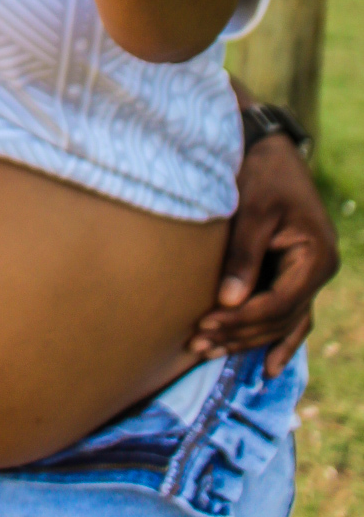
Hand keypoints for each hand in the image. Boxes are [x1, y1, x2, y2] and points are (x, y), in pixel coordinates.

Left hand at [190, 129, 339, 374]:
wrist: (269, 148)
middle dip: (238, 334)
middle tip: (197, 344)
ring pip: (281, 321)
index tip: (205, 324)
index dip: (242, 319)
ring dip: (246, 339)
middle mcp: (319, 272)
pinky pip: (290, 315)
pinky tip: (267, 368)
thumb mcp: (252, 211)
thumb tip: (228, 303)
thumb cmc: (260, 173)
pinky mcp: (294, 273)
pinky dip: (279, 340)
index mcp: (317, 258)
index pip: (278, 304)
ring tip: (208, 352)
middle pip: (279, 319)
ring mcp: (309, 275)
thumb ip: (243, 257)